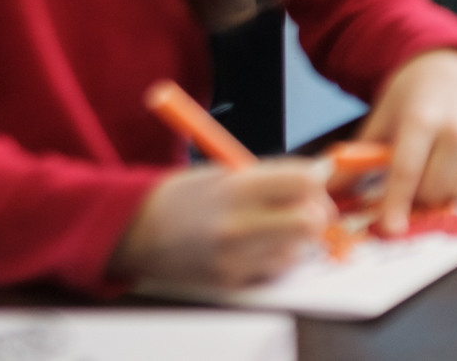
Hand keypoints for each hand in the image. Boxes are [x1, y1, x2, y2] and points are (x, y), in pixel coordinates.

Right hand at [110, 159, 331, 286]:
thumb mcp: (227, 173)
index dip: (315, 180)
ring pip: (297, 249)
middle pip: (309, 221)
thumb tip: (318, 180)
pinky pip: (275, 270)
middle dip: (315, 212)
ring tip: (274, 226)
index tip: (312, 182)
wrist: (138, 231)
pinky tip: (258, 246)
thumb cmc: (184, 197)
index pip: (304, 182)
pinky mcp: (231, 282)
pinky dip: (276, 257)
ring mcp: (235, 258)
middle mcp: (238, 225)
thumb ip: (272, 178)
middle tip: (307, 207)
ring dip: (295, 238)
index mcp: (237, 188)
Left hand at [359, 49, 456, 235]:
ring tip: (424, 182)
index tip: (388, 228)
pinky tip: (450, 177)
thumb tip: (328, 190)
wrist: (452, 70)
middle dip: (414, 201)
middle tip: (403, 192)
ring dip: (437, 198)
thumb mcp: (381, 118)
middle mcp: (455, 130)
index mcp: (421, 119)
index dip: (396, 203)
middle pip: (433, 188)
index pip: (407, 171)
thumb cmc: (412, 96)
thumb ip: (357, 157)